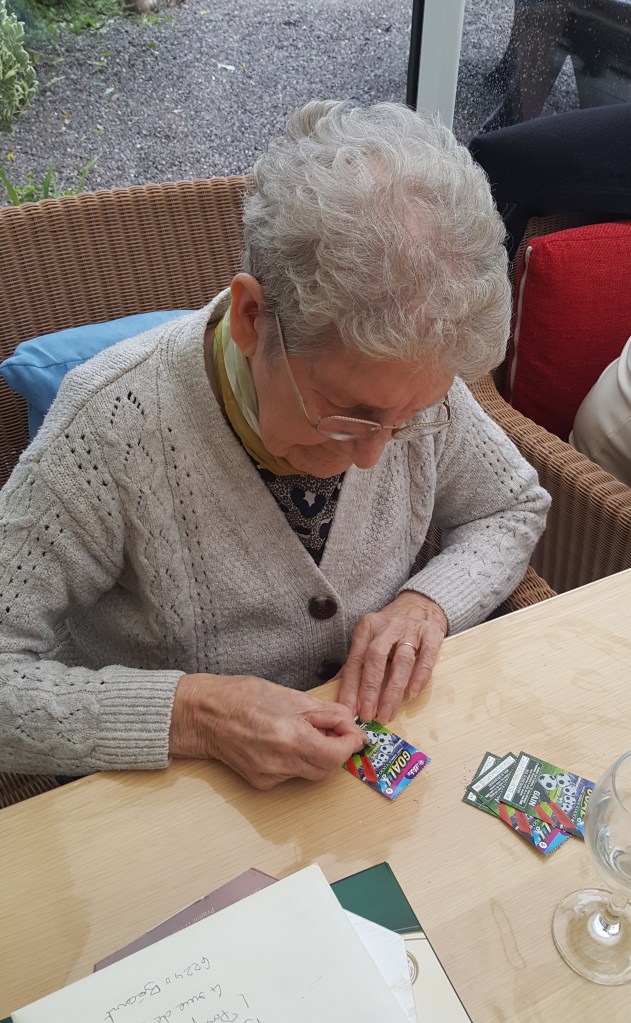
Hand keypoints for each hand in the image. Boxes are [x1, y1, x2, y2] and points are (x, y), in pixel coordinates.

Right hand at [169, 673, 365, 789]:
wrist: (202, 715)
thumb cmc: (240, 697)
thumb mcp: (289, 695)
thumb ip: (324, 712)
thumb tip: (349, 722)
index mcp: (290, 738)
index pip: (336, 754)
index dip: (351, 743)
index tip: (354, 731)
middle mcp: (281, 764)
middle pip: (327, 769)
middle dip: (337, 751)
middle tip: (335, 729)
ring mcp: (269, 777)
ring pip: (310, 773)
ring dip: (318, 755)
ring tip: (306, 730)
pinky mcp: (260, 783)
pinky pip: (291, 774)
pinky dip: (298, 759)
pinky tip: (284, 740)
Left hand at [338, 591, 447, 723]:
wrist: (419, 603)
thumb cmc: (390, 627)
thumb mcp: (369, 637)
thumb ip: (355, 661)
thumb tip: (334, 687)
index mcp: (367, 628)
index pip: (355, 661)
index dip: (351, 688)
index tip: (350, 710)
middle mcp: (387, 627)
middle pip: (376, 659)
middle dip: (370, 690)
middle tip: (368, 714)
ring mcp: (410, 629)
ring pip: (401, 661)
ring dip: (393, 690)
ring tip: (388, 712)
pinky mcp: (431, 633)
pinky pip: (426, 655)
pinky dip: (421, 674)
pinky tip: (414, 691)